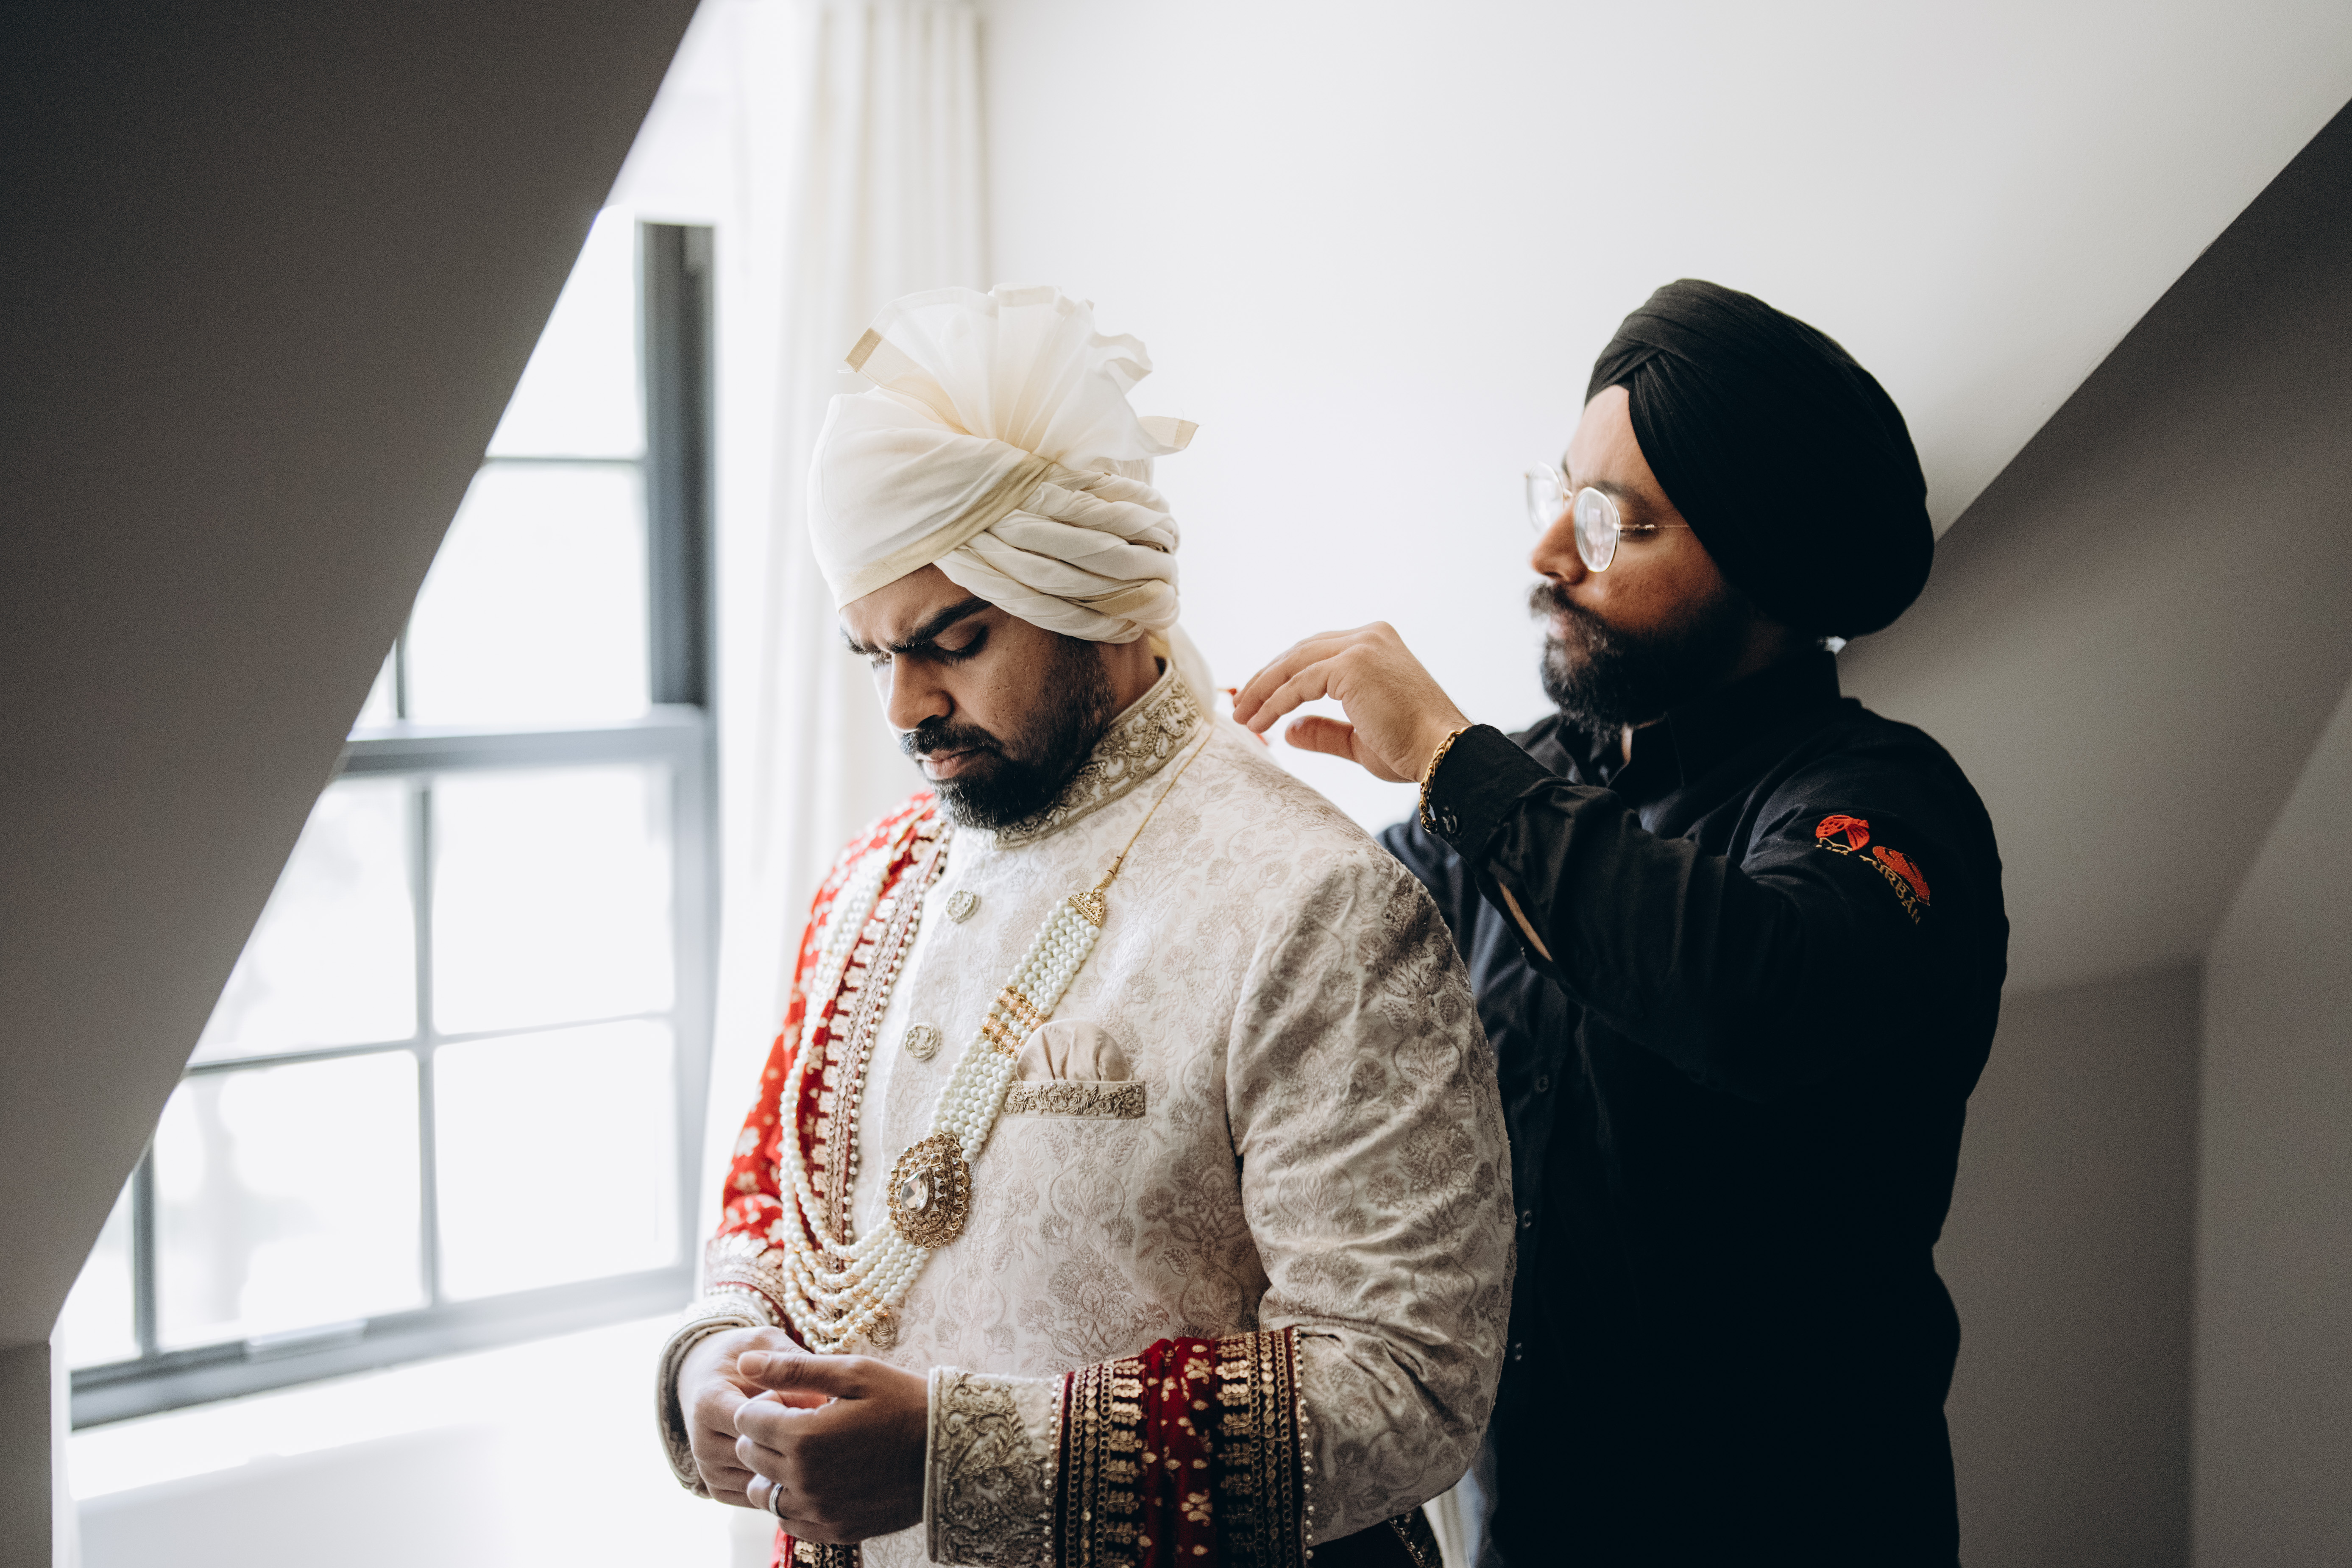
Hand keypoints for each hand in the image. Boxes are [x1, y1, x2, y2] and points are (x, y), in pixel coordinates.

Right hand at [679, 1327, 824, 1507]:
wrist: (706, 1378)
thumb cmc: (743, 1356)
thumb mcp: (766, 1343)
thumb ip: (793, 1366)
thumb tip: (821, 1403)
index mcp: (709, 1403)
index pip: (758, 1423)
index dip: (793, 1413)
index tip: (817, 1399)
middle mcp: (702, 1443)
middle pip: (761, 1456)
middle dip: (795, 1443)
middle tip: (821, 1426)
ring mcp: (708, 1471)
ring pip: (761, 1482)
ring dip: (790, 1467)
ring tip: (808, 1442)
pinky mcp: (716, 1489)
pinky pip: (755, 1498)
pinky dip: (779, 1483)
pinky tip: (796, 1462)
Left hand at [732, 1351, 928, 1542]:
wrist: (951, 1451)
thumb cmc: (904, 1402)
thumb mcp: (853, 1374)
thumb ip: (792, 1369)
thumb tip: (744, 1361)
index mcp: (804, 1437)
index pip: (745, 1419)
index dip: (765, 1403)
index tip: (794, 1399)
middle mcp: (804, 1480)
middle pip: (749, 1454)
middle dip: (766, 1434)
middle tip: (803, 1421)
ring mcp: (818, 1510)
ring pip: (762, 1493)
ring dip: (773, 1471)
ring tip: (809, 1453)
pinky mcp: (834, 1530)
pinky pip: (788, 1521)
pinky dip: (793, 1500)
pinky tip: (820, 1479)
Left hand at [1232, 623, 1471, 783]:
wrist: (1444, 753)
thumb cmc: (1412, 749)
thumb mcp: (1359, 738)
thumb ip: (1324, 730)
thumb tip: (1288, 731)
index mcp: (1376, 645)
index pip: (1317, 653)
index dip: (1283, 675)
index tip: (1257, 699)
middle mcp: (1369, 636)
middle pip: (1300, 652)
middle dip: (1266, 679)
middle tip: (1240, 705)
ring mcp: (1361, 647)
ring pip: (1294, 663)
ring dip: (1263, 690)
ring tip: (1241, 716)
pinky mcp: (1353, 664)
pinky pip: (1299, 683)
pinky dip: (1274, 703)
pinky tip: (1259, 722)